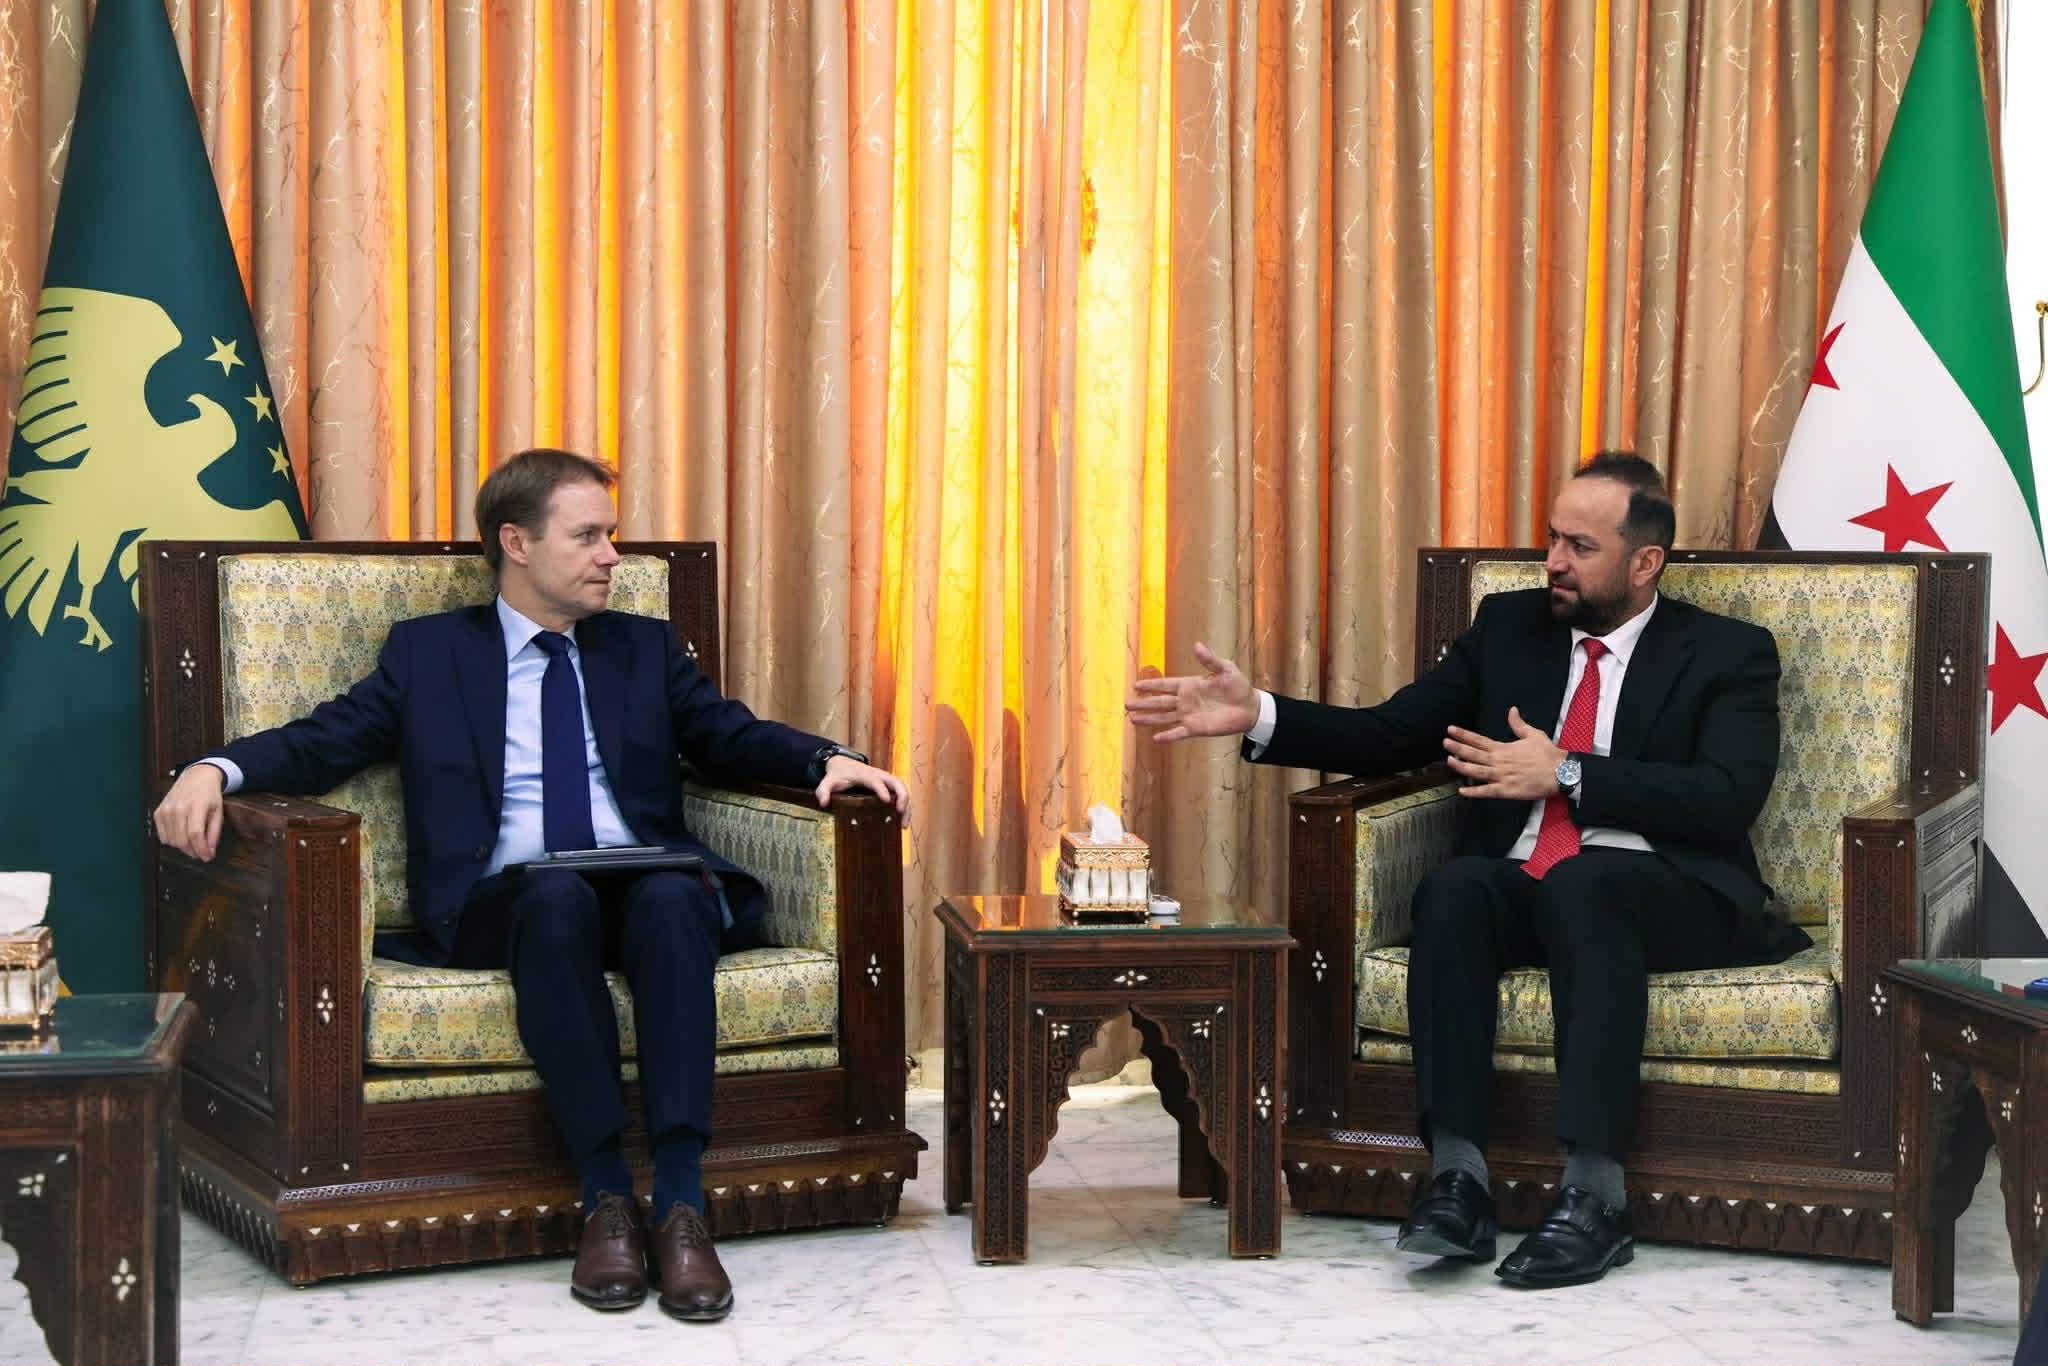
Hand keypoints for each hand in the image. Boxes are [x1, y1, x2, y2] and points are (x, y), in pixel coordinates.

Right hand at [153, 763, 226, 860]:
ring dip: (183, 847)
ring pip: (171, 841)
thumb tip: (209, 853)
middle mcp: (178, 808)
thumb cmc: (209, 795)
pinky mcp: (158, 813)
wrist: (196, 777)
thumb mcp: (218, 811)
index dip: (201, 849)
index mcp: (196, 806)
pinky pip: (162, 836)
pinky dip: (172, 840)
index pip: (195, 834)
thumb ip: (214, 833)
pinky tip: (182, 834)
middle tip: (202, 852)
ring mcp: (165, 810)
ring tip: (193, 842)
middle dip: (193, 851)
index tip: (208, 857)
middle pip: (182, 840)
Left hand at [815, 755, 911, 824]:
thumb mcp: (827, 781)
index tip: (886, 800)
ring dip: (907, 805)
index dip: (882, 789)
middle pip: (897, 782)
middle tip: (900, 813)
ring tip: (904, 824)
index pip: (876, 780)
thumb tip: (823, 802)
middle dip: (902, 797)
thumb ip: (823, 790)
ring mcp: (885, 780)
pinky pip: (901, 793)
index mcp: (865, 774)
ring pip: (902, 788)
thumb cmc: (838, 774)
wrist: (844, 764)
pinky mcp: (888, 785)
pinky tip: (902, 821)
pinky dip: (905, 806)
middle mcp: (879, 775)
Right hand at [1126, 642, 1259, 742]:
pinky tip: (1155, 738)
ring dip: (1149, 719)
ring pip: (1164, 717)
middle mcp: (1185, 700)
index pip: (1165, 685)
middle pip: (1159, 702)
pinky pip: (1178, 732)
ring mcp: (1189, 715)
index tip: (1135, 685)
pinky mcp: (1196, 728)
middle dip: (1143, 703)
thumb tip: (1196, 645)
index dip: (1151, 685)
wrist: (1250, 707)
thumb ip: (1209, 660)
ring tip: (1133, 719)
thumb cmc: (1238, 686)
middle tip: (1127, 704)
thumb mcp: (1225, 669)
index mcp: (1189, 684)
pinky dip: (1168, 735)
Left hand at [1443, 707, 1564, 800]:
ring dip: (1461, 767)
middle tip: (1445, 743)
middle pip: (1474, 754)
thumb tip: (1511, 710)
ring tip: (1449, 761)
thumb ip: (1518, 724)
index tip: (1450, 730)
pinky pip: (1487, 792)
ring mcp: (1502, 776)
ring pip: (1477, 772)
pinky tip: (1462, 791)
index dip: (1463, 735)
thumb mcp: (1533, 734)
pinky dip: (1474, 792)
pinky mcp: (1507, 790)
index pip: (1479, 740)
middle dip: (1458, 748)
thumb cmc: (1548, 754)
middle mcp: (1500, 761)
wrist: (1560, 772)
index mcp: (1504, 748)